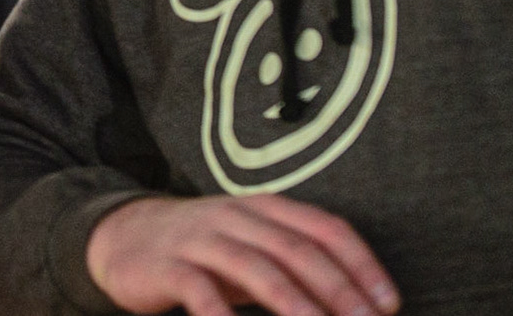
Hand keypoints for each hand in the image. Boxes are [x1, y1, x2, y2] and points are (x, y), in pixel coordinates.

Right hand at [85, 194, 398, 315]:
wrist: (123, 236)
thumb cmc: (203, 248)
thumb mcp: (251, 241)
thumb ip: (294, 258)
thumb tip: (356, 298)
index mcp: (265, 208)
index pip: (324, 227)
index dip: (361, 263)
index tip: (389, 303)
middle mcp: (236, 216)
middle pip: (296, 249)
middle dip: (338, 289)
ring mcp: (201, 239)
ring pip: (256, 267)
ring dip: (294, 302)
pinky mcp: (168, 266)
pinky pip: (199, 290)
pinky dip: (221, 314)